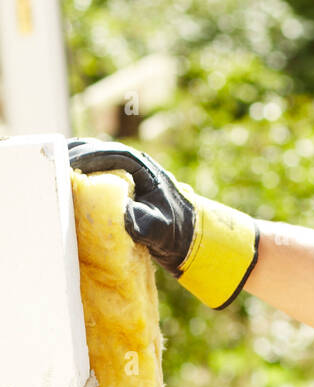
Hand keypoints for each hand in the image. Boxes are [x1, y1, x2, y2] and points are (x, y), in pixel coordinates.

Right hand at [68, 139, 258, 308]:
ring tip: (52, 169)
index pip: (107, 154)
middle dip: (72, 155)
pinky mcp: (121, 181)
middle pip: (95, 149)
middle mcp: (133, 163)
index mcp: (141, 167)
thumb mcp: (161, 228)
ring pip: (93, 156)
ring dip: (73, 160)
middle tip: (50, 163)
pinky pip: (95, 169)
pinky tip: (64, 180)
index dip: (85, 158)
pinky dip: (79, 170)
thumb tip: (125, 218)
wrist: (191, 236)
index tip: (66, 166)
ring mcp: (126, 170)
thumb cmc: (177, 230)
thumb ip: (145, 223)